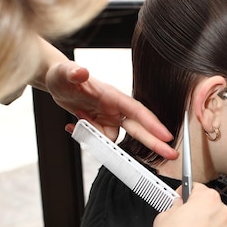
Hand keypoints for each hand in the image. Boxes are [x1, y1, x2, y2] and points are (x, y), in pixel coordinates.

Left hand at [45, 60, 177, 159]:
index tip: (166, 136)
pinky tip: (72, 123)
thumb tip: (81, 71)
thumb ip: (74, 73)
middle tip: (171, 154)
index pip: (136, 111)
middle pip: (138, 129)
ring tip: (78, 119)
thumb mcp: (65, 73)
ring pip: (112, 138)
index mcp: (112, 96)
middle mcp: (113, 108)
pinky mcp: (99, 123)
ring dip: (97, 137)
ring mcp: (107, 117)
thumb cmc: (62, 74)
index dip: (152, 124)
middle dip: (154, 142)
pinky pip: (97, 138)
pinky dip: (86, 135)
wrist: (55, 81)